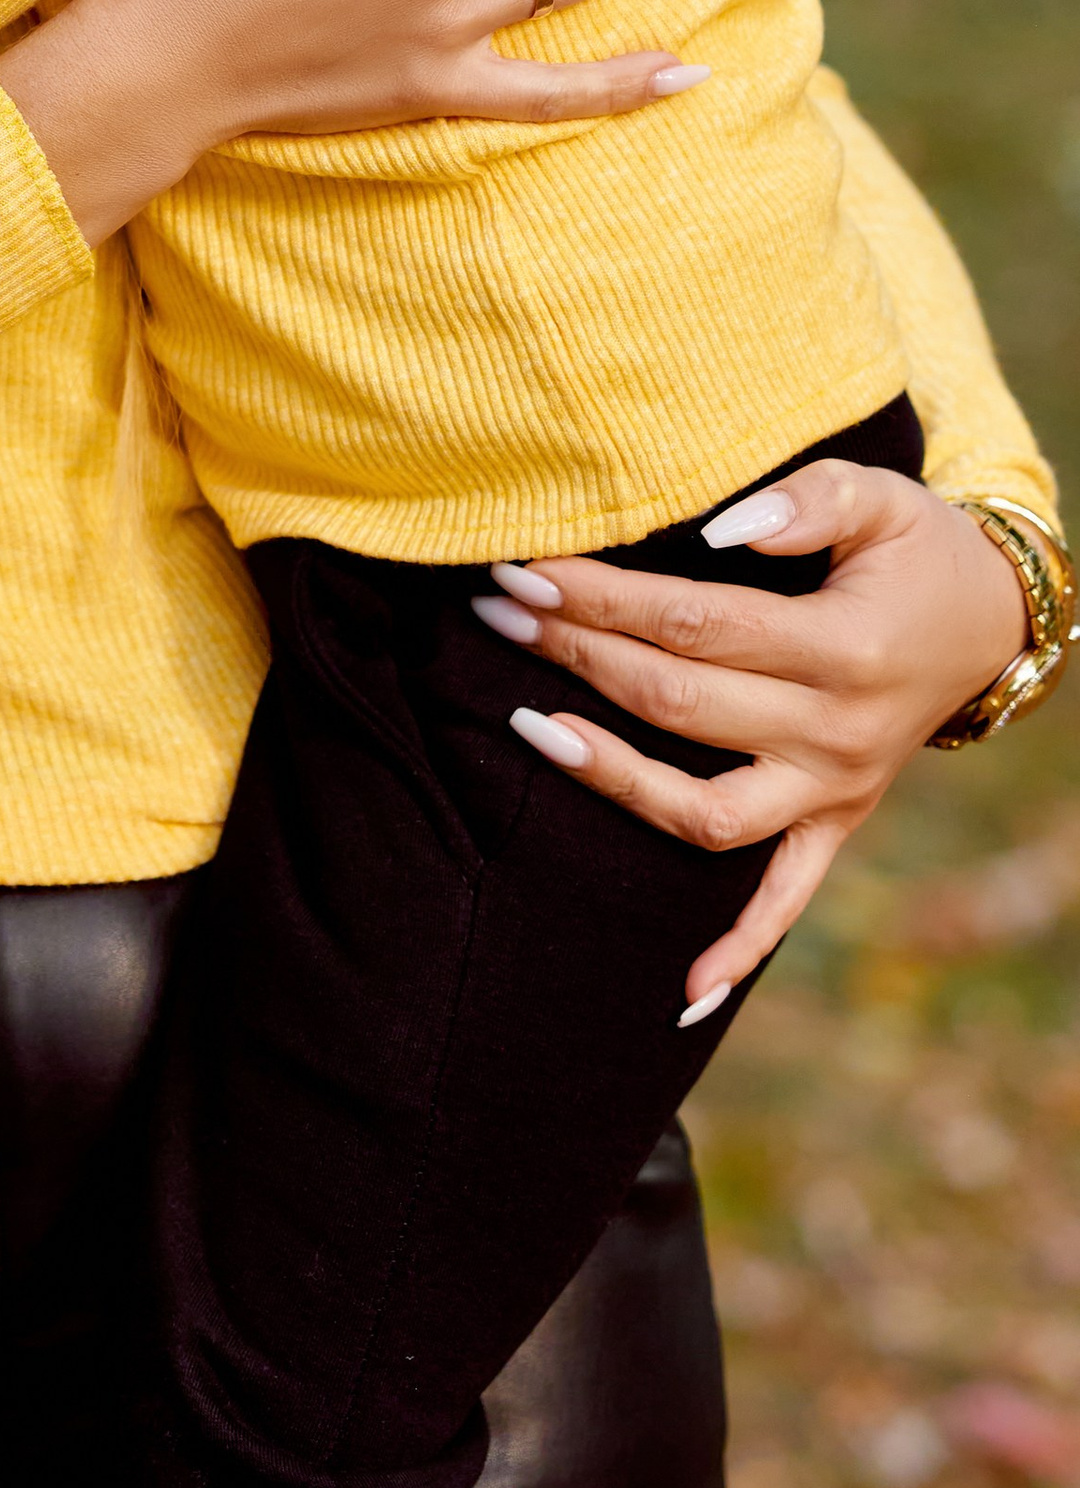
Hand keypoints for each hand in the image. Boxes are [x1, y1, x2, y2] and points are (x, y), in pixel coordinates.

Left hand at [483, 467, 1032, 1011]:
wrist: (991, 624)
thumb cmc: (917, 550)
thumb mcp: (879, 496)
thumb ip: (805, 501)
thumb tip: (716, 527)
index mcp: (844, 648)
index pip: (696, 625)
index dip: (603, 597)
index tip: (525, 567)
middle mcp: (836, 734)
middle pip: (679, 702)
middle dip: (575, 653)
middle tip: (495, 608)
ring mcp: (834, 793)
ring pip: (706, 812)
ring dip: (610, 775)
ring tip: (526, 725)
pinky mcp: (835, 826)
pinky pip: (783, 903)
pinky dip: (737, 951)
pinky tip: (677, 991)